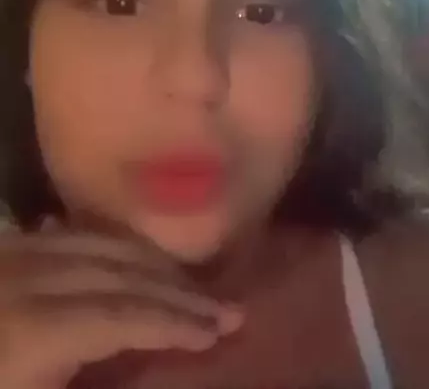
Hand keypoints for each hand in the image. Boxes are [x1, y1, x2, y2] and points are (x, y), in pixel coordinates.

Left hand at [0, 229, 241, 388]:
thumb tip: (132, 348)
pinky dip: (96, 243)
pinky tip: (112, 251)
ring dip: (142, 261)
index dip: (175, 322)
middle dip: (173, 290)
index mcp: (28, 331)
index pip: (121, 315)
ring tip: (184, 279)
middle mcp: (20, 280)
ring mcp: (1, 261)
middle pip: (114, 274)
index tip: (223, 329)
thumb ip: (75, 373)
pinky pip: (52, 237)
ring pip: (87, 245)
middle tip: (225, 306)